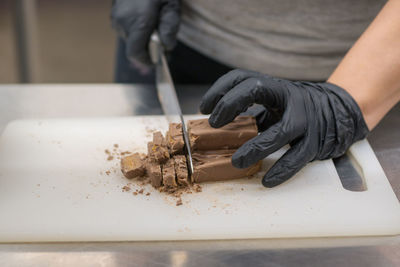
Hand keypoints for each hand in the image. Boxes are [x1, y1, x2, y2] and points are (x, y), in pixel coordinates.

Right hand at [111, 0, 179, 65]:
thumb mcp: (172, 6)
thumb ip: (170, 27)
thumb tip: (167, 46)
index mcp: (138, 21)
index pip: (135, 53)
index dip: (146, 60)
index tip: (156, 61)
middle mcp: (124, 21)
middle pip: (133, 47)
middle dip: (147, 48)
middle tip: (161, 41)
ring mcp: (116, 16)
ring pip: (128, 38)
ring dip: (141, 38)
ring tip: (153, 25)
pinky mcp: (113, 12)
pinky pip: (124, 29)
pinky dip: (134, 29)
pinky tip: (144, 18)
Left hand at [200, 69, 368, 186]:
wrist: (339, 112)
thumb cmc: (297, 110)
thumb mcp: (274, 104)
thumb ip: (251, 112)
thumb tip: (217, 129)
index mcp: (275, 87)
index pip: (242, 78)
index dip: (220, 89)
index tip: (204, 108)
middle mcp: (289, 97)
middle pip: (257, 89)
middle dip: (231, 103)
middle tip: (214, 125)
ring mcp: (304, 120)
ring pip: (279, 132)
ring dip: (255, 148)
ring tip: (236, 162)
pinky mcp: (316, 142)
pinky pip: (297, 158)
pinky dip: (281, 171)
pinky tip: (266, 181)